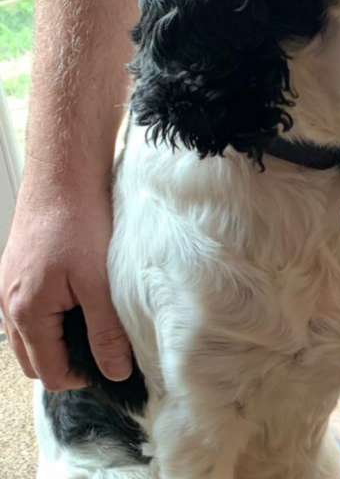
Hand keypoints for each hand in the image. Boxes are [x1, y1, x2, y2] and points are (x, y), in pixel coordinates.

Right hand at [0, 179, 131, 389]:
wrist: (62, 176)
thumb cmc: (78, 222)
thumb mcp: (99, 283)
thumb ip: (106, 331)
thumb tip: (115, 370)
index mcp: (26, 314)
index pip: (48, 372)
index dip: (82, 377)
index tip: (113, 366)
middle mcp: (8, 305)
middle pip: (34, 360)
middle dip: (68, 363)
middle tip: (106, 350)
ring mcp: (9, 287)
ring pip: (31, 334)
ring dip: (59, 339)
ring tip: (97, 324)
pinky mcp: (18, 270)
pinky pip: (31, 309)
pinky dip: (53, 316)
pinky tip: (81, 299)